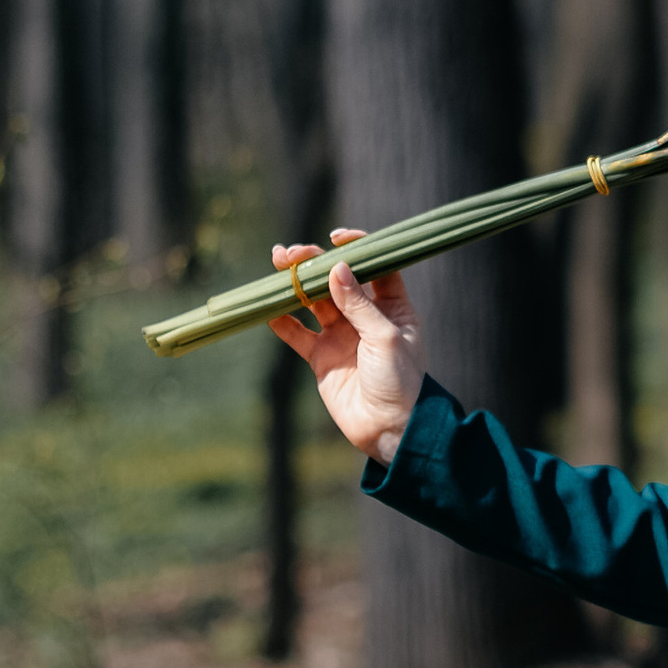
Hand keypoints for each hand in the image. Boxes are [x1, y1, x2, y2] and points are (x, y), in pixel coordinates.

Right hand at [266, 231, 426, 463]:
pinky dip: (282, 321)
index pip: (376, 266)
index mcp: (393, 307)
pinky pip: (297, 334)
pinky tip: (266, 308)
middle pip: (336, 279)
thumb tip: (337, 267)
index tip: (336, 237)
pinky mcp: (321, 357)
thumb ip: (359, 304)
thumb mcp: (385, 338)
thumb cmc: (400, 382)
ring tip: (276, 265)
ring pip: (313, 301)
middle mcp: (366, 317)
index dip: (358, 248)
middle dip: (314, 262)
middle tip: (291, 254)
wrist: (389, 430)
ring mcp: (342, 336)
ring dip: (294, 284)